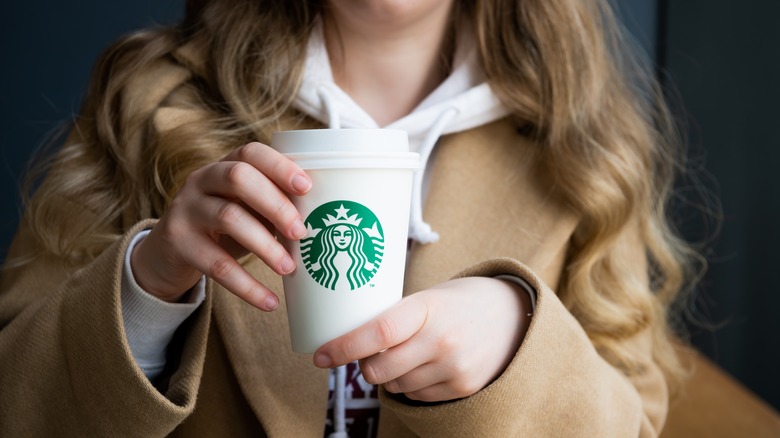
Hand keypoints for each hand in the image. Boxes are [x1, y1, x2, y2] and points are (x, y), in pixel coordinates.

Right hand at [130, 142, 310, 310]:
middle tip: (301, 232)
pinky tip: (269, 301)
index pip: (251, 153)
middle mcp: (201, 180)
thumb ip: (273, 206)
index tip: (306, 187)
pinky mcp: (178, 242)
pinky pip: (216, 264)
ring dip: (265, 245)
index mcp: (224, 165)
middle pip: (239, 178)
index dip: (279, 166)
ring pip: (228, 218)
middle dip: (275, 204)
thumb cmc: (224, 225)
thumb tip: (322, 221)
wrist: (168, 252)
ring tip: (289, 268)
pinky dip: (247, 286)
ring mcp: (186, 209)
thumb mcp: (245, 208)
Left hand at [313, 277, 532, 401]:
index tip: (319, 356)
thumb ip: (395, 317)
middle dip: (365, 366)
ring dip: (390, 375)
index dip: (344, 346)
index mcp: (428, 307)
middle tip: (371, 352)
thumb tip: (348, 343)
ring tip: (411, 353)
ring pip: (395, 386)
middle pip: (379, 369)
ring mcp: (454, 366)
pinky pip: (417, 397)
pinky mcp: (463, 387)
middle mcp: (442, 339)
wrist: (512, 315)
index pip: (379, 331)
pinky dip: (412, 385)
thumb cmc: (458, 301)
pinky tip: (428, 365)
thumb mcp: (428, 297)